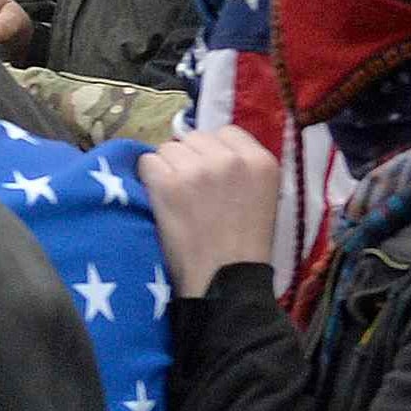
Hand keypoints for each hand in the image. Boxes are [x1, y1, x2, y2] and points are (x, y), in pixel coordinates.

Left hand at [145, 127, 281, 296]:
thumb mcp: (263, 196)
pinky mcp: (168, 183)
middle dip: (190, 158)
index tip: (211, 172)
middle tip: (192, 188)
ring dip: (168, 167)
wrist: (225, 278)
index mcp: (262, 161)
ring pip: (169, 148)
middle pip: (195, 137)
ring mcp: (198, 169)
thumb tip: (207, 147)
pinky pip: (147, 162)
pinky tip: (161, 199)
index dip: (214, 151)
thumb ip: (242, 167)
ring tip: (177, 196)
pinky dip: (149, 178)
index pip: (227, 132)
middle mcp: (231, 159)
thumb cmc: (244, 243)